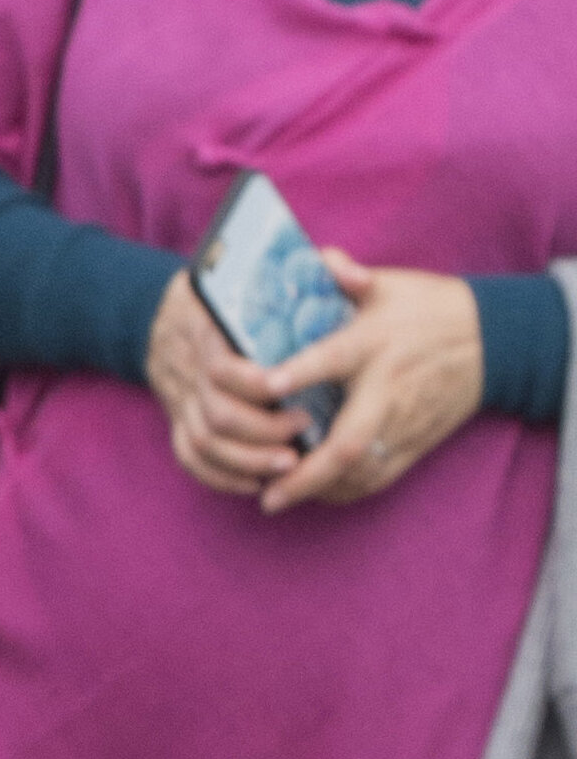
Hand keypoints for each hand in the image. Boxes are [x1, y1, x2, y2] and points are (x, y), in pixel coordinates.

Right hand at [145, 258, 306, 493]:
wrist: (173, 313)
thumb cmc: (243, 297)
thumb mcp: (274, 274)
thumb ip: (316, 269)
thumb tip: (351, 275)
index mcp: (210, 334)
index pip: (219, 366)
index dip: (251, 383)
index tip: (285, 388)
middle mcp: (190, 371)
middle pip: (215, 413)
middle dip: (261, 429)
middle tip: (303, 428)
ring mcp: (182, 401)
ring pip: (204, 443)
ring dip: (247, 459)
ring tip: (290, 463)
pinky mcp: (181, 424)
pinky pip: (191, 459)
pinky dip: (222, 477)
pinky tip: (258, 482)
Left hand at [252, 251, 490, 508]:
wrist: (492, 339)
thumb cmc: (428, 308)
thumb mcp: (389, 283)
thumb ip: (346, 273)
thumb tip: (318, 260)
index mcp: (375, 344)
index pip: (334, 358)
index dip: (299, 372)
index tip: (265, 387)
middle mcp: (388, 389)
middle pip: (350, 440)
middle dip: (307, 472)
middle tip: (268, 496)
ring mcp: (404, 421)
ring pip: (363, 469)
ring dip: (320, 489)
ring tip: (277, 498)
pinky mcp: (418, 441)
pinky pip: (381, 477)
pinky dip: (347, 491)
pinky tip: (315, 494)